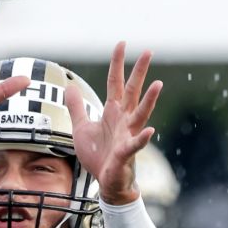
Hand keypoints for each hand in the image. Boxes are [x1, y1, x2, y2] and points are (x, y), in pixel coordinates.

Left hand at [64, 41, 163, 204]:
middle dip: (139, 71)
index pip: (114, 82)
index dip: (117, 63)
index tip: (121, 43)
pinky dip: (142, 138)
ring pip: (140, 114)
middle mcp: (123, 120)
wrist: (107, 183)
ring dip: (149, 100)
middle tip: (148, 51)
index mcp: (112, 112)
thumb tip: (69, 86)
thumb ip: (76, 107)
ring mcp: (127, 135)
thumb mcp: (81, 127)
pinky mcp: (126, 153)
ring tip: (158, 84)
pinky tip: (150, 131)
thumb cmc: (98, 156)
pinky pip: (135, 144)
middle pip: (132, 91)